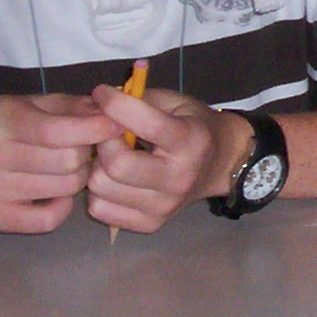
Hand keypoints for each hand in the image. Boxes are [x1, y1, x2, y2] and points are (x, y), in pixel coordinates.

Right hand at [0, 93, 116, 233]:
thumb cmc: (10, 126)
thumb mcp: (36, 104)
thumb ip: (73, 106)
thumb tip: (110, 114)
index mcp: (2, 119)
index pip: (58, 131)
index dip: (96, 130)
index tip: (118, 126)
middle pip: (68, 162)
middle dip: (86, 154)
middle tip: (83, 150)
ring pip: (65, 188)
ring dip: (78, 178)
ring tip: (69, 168)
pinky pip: (49, 219)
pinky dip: (63, 206)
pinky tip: (57, 192)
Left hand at [86, 85, 243, 234]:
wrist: (219, 165)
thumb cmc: (192, 126)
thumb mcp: (174, 103)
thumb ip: (139, 99)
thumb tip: (97, 101)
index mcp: (190, 142)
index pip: (146, 124)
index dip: (115, 104)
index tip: (102, 92)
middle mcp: (179, 179)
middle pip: (117, 164)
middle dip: (103, 141)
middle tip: (107, 133)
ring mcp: (164, 207)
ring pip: (101, 188)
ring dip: (96, 167)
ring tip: (110, 156)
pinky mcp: (150, 224)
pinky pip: (100, 209)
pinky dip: (99, 191)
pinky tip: (113, 179)